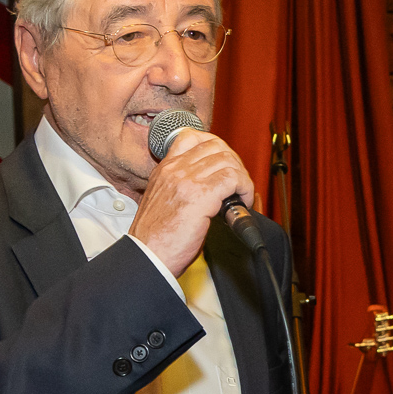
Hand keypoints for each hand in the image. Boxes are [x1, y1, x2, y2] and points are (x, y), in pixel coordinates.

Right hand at [129, 128, 256, 276]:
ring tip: (241, 195)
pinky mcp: (200, 196)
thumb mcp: (163, 201)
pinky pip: (233, 178)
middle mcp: (175, 170)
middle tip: (238, 182)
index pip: (192, 137)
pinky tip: (242, 203)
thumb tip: (210, 185)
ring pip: (228, 160)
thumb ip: (181, 186)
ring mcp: (187, 181)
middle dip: (234, 162)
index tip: (224, 163)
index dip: (216, 146)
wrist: (148, 256)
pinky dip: (244, 188)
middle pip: (216, 146)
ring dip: (241, 177)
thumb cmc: (157, 239)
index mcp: (164, 169)